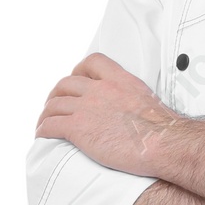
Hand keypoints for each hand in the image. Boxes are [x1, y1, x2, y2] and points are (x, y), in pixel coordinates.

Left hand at [36, 54, 174, 174]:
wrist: (163, 143)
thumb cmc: (163, 131)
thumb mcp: (148, 101)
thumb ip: (132, 100)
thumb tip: (132, 113)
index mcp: (120, 80)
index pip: (93, 62)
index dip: (79, 70)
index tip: (76, 79)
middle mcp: (101, 89)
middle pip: (67, 84)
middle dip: (57, 94)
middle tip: (54, 104)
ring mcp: (88, 108)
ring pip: (55, 104)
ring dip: (46, 113)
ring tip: (44, 122)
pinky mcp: (79, 128)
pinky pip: (51, 125)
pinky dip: (43, 129)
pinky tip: (42, 135)